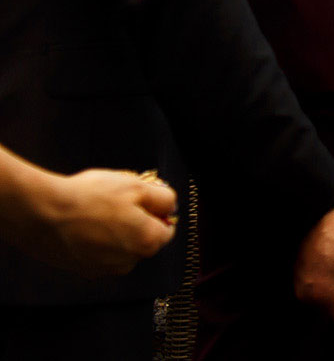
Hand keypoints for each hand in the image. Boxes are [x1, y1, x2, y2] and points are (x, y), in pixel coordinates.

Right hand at [8, 167, 176, 275]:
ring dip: (114, 232)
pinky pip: (98, 253)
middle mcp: (127, 262)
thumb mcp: (137, 187)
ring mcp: (102, 269)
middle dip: (135, 222)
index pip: (166, 230)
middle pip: (143, 240)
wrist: (40, 215)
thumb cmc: (87, 199)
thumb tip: (170, 207)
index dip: (157, 212)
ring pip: (120, 247)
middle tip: (116, 202)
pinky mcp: (81, 270)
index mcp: (147, 242)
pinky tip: (81, 224)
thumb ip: (163, 199)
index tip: (143, 201)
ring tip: (94, 211)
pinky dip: (94, 240)